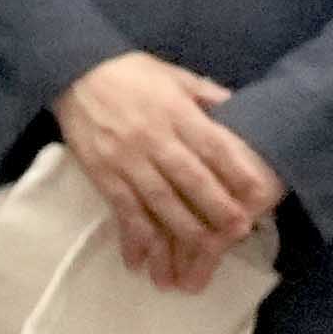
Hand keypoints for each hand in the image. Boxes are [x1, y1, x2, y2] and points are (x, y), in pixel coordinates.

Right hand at [50, 50, 281, 291]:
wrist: (74, 72)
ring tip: (201, 254)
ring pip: (159, 201)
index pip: (213, 145)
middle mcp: (154, 138)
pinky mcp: (102, 176)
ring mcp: (126, 160)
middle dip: (215, 207)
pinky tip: (141, 261)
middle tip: (238, 232)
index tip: (258, 193)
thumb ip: (205, 93)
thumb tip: (237, 108)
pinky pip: (122, 210)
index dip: (236, 170)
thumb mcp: (174, 74)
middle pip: (190, 178)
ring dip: (181, 230)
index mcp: (176, 112)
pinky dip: (133, 237)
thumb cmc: (130, 74)